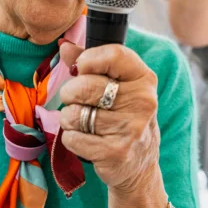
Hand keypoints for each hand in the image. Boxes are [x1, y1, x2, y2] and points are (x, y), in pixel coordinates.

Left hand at [59, 42, 163, 198]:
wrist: (140, 161)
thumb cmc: (123, 113)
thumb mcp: (117, 83)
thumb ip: (91, 61)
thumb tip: (64, 46)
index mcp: (144, 78)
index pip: (113, 55)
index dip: (88, 59)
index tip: (82, 69)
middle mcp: (141, 101)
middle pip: (85, 86)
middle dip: (70, 93)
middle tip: (76, 100)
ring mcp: (130, 128)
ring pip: (74, 114)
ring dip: (69, 118)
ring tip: (83, 121)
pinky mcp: (115, 152)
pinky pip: (72, 137)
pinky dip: (71, 138)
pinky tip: (86, 139)